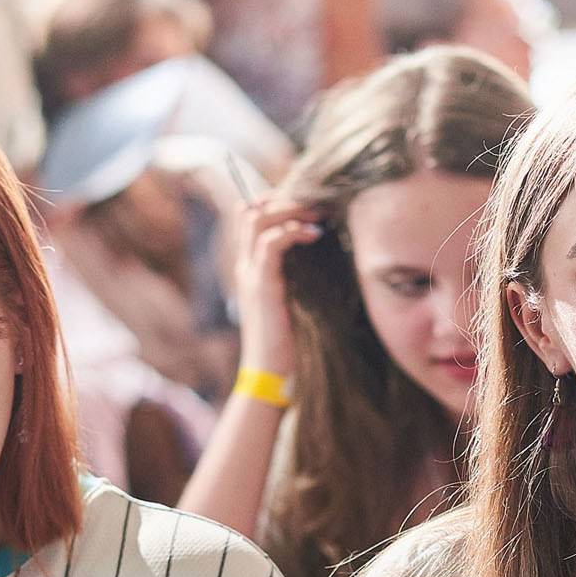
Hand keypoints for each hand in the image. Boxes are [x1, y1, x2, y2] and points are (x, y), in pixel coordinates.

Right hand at [229, 198, 320, 379]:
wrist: (272, 377)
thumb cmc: (291, 344)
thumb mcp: (298, 301)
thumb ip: (303, 277)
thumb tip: (329, 257)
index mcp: (252, 268)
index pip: (251, 216)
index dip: (276, 201)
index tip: (311, 205)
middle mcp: (246, 266)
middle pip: (252, 209)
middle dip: (285, 199)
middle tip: (319, 205)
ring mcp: (250, 275)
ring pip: (257, 219)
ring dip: (290, 210)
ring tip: (318, 215)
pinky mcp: (261, 287)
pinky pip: (270, 244)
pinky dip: (292, 232)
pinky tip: (314, 235)